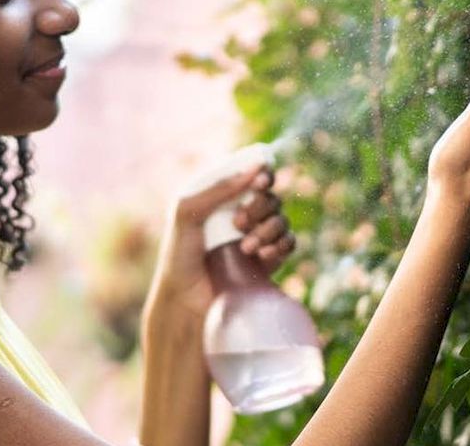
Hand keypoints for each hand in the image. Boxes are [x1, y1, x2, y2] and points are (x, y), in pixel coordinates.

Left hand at [145, 165, 294, 319]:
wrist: (185, 301)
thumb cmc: (180, 254)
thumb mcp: (187, 213)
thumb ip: (219, 189)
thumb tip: (255, 169)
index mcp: (222, 197)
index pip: (252, 175)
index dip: (263, 175)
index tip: (260, 182)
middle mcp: (242, 214)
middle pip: (271, 197)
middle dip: (259, 207)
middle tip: (238, 224)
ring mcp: (256, 237)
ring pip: (281, 220)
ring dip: (268, 230)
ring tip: (246, 248)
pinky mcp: (268, 260)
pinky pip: (289, 243)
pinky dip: (281, 245)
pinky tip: (263, 256)